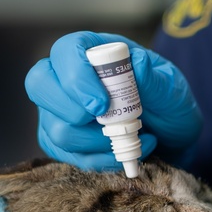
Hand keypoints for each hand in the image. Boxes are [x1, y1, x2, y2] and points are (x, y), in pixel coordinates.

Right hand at [24, 31, 201, 170]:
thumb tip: (138, 63)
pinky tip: (122, 154)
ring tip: (132, 139)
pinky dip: (97, 161)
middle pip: (39, 84)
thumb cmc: (168, 103)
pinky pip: (65, 155)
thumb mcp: (172, 88)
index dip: (75, 77)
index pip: (66, 51)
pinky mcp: (62, 140)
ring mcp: (60, 110)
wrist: (171, 136)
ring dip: (95, 143)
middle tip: (105, 121)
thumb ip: (155, 78)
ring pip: (54, 129)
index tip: (101, 104)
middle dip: (68, 108)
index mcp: (95, 52)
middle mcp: (68, 78)